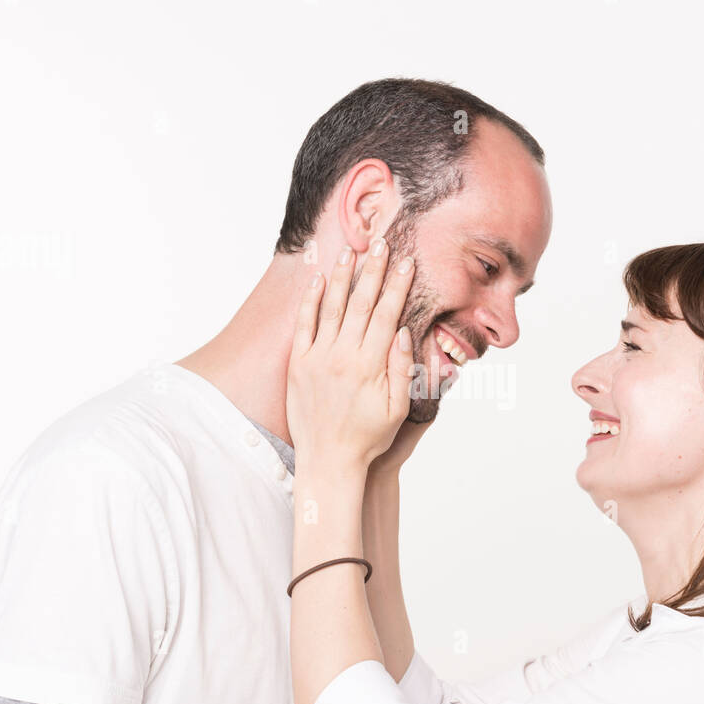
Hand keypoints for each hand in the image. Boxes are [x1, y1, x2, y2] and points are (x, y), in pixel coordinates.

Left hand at [287, 239, 416, 474]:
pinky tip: (320, 279)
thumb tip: (405, 331)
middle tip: (381, 242)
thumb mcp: (398, 409)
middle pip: (361, 303)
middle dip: (373, 270)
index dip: (397, 286)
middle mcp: (342, 357)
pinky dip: (312, 300)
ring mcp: (317, 359)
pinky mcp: (298, 365)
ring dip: (344, 277)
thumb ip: (403, 369)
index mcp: (370, 366)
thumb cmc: (368, 438)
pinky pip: (304, 325)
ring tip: (352, 251)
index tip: (405, 262)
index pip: (387, 314)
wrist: (327, 461)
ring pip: (333, 308)